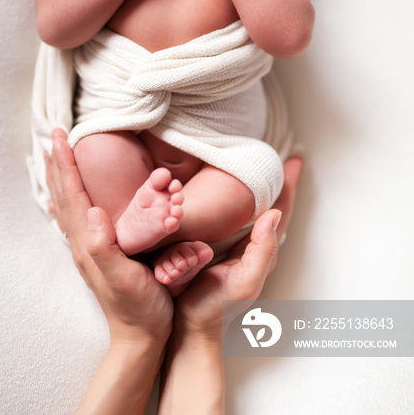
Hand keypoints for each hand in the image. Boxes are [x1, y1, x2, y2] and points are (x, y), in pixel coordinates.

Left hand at [46, 130, 172, 342]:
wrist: (142, 335)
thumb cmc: (140, 307)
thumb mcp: (125, 279)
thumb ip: (107, 248)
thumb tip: (94, 213)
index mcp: (91, 243)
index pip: (74, 195)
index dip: (67, 165)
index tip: (61, 138)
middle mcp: (85, 243)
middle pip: (66, 196)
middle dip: (59, 164)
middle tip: (54, 137)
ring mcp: (90, 249)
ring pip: (69, 205)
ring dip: (61, 178)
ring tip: (55, 158)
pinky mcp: (100, 253)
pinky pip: (78, 218)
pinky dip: (70, 199)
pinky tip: (70, 198)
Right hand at [174, 156, 303, 338]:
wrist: (189, 327)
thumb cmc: (216, 307)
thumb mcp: (244, 281)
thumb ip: (262, 251)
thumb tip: (274, 213)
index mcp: (261, 251)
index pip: (280, 211)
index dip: (289, 186)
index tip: (296, 161)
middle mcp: (250, 246)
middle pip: (270, 207)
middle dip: (278, 182)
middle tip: (284, 159)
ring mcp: (233, 247)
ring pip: (250, 211)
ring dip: (259, 189)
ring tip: (261, 167)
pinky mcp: (213, 246)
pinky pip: (228, 217)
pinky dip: (235, 201)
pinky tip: (229, 192)